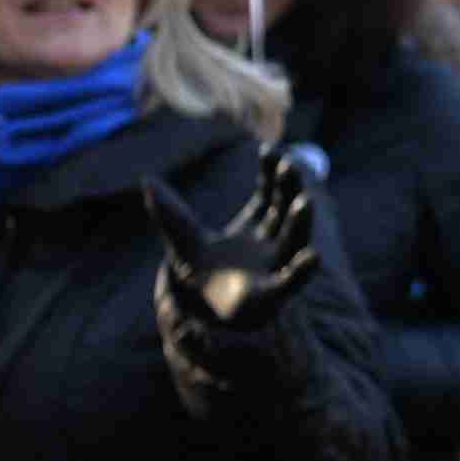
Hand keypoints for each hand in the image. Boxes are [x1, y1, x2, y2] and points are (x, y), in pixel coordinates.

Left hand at [147, 150, 321, 347]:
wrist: (198, 310)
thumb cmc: (198, 270)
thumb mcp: (182, 235)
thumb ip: (168, 210)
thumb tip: (146, 178)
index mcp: (255, 225)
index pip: (269, 193)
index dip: (272, 173)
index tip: (269, 150)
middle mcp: (271, 243)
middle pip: (286, 210)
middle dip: (290, 188)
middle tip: (289, 166)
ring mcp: (274, 267)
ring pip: (295, 240)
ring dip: (301, 221)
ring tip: (305, 202)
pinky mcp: (271, 294)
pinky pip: (292, 281)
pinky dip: (303, 270)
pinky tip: (313, 258)